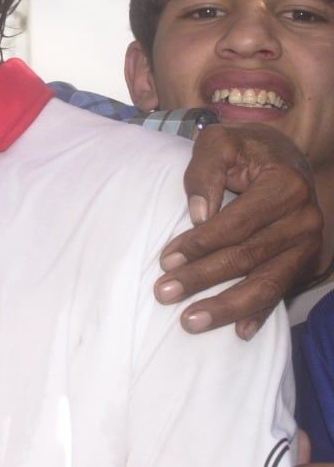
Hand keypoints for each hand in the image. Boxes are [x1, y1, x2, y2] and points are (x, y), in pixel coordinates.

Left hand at [154, 123, 321, 337]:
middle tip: (164, 293)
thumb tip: (198, 215)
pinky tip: (239, 331)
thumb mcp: (218, 142)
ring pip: (266, 283)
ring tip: (190, 321)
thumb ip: (205, 171)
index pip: (236, 224)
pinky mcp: (304, 261)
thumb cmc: (244, 148)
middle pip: (247, 257)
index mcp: (285, 187)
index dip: (200, 244)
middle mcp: (304, 219)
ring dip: (226, 306)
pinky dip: (260, 313)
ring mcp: (308, 244)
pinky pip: (281, 291)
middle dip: (203, 279)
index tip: (166, 260)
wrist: (284, 156)